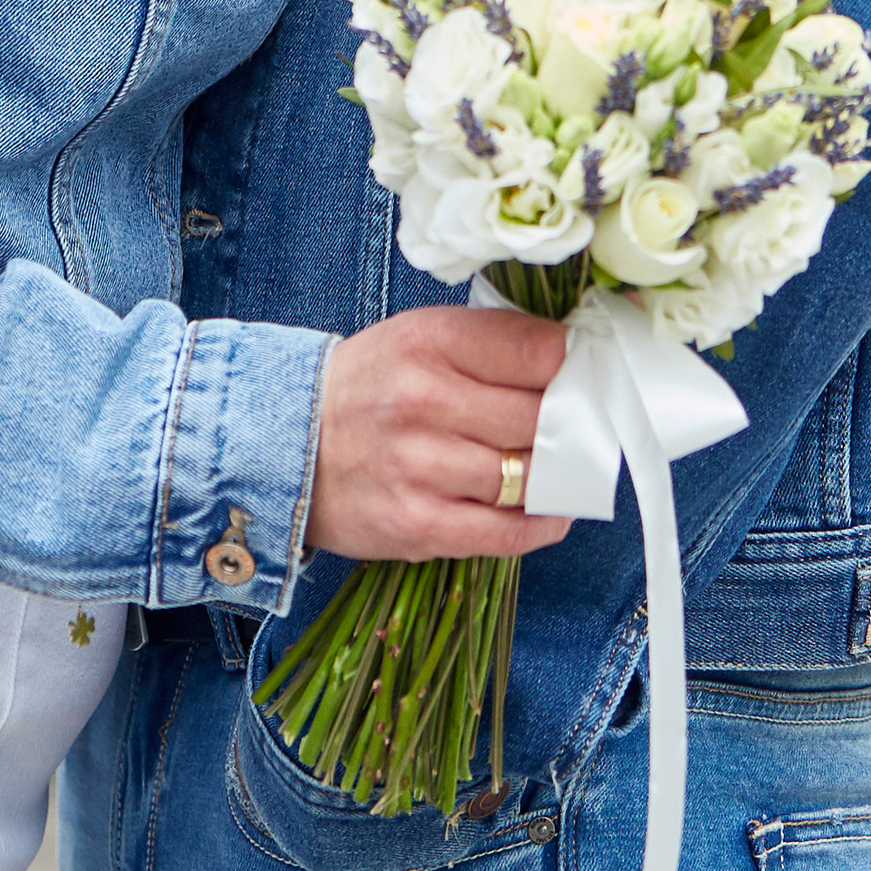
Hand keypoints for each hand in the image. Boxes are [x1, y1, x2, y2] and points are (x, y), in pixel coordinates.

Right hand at [302, 305, 571, 562]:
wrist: (291, 445)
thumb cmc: (371, 387)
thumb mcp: (420, 336)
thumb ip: (492, 341)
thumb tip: (572, 358)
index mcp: (428, 341)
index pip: (536, 350)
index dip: (572, 365)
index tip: (579, 375)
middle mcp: (423, 401)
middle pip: (538, 417)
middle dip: (569, 423)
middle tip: (580, 424)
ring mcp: (421, 468)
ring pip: (528, 476)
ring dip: (555, 475)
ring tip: (561, 467)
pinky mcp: (419, 526)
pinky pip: (507, 533)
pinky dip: (541, 525)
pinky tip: (550, 511)